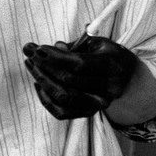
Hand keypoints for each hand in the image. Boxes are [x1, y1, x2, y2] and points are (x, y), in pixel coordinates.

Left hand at [23, 37, 137, 119]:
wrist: (126, 76)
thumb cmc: (106, 54)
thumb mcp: (95, 42)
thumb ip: (74, 45)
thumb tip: (55, 47)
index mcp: (111, 65)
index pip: (79, 64)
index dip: (55, 56)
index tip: (37, 48)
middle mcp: (109, 88)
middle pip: (68, 79)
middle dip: (44, 64)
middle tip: (29, 52)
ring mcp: (100, 104)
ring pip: (63, 96)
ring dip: (42, 79)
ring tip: (31, 64)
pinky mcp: (89, 113)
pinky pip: (62, 112)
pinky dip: (46, 99)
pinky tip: (38, 83)